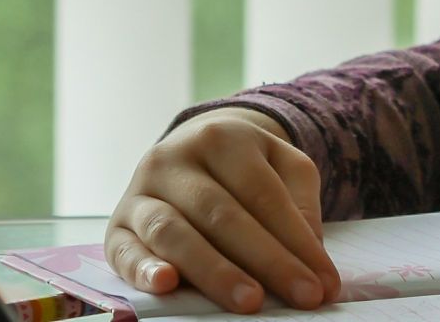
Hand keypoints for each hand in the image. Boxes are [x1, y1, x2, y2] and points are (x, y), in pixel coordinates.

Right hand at [105, 108, 341, 312]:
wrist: (190, 148)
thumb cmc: (246, 167)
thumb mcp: (282, 165)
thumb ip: (300, 202)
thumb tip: (310, 253)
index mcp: (221, 138)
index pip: (263, 194)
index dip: (296, 241)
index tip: (324, 283)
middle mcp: (173, 159)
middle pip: (222, 214)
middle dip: (266, 260)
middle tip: (301, 296)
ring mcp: (139, 191)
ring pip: (173, 231)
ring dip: (213, 271)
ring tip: (250, 301)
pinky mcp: (115, 226)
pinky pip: (123, 250)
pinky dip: (143, 269)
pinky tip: (168, 286)